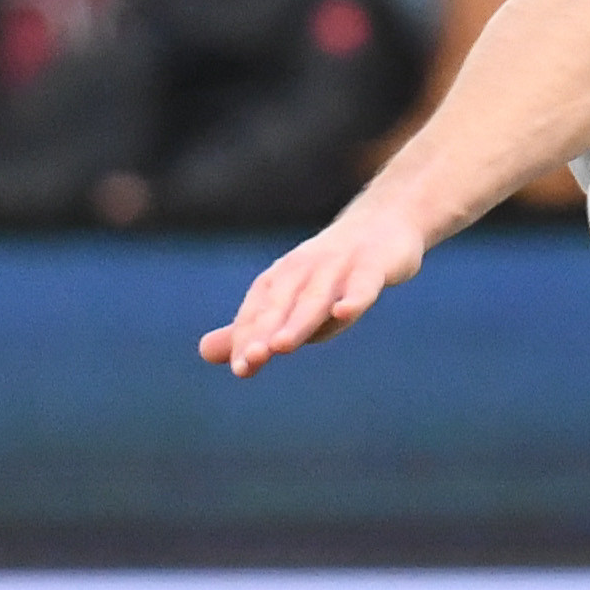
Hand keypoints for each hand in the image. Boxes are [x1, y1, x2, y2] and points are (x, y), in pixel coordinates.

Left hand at [201, 200, 429, 374]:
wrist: (385, 221)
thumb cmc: (331, 273)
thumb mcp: (291, 302)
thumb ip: (251, 329)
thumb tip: (204, 352)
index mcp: (279, 281)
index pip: (258, 313)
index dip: (249, 339)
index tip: (241, 368)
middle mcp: (303, 271)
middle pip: (279, 305)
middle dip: (263, 332)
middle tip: (250, 360)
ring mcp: (338, 266)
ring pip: (315, 298)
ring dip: (298, 321)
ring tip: (281, 346)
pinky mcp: (373, 264)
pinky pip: (363, 283)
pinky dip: (354, 296)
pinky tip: (343, 311)